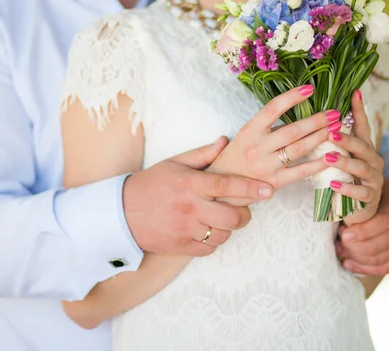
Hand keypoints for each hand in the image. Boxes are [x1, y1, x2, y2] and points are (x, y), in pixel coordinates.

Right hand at [123, 137, 273, 255]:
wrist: (120, 213)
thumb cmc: (150, 184)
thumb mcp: (174, 163)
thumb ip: (202, 154)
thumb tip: (224, 141)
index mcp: (189, 183)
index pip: (226, 185)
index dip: (250, 188)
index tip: (268, 190)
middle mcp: (189, 208)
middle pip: (231, 217)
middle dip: (244, 215)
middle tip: (242, 211)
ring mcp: (184, 229)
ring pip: (223, 235)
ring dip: (228, 229)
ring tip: (222, 220)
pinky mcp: (180, 247)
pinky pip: (209, 249)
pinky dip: (214, 241)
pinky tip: (208, 231)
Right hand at [209, 85, 339, 204]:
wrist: (219, 185)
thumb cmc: (235, 156)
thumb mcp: (244, 135)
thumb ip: (266, 126)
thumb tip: (293, 110)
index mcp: (250, 130)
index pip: (273, 108)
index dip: (292, 97)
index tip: (310, 89)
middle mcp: (258, 147)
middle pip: (293, 130)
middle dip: (317, 120)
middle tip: (335, 113)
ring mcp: (266, 165)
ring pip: (299, 148)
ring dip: (320, 137)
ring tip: (336, 129)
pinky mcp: (274, 182)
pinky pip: (300, 172)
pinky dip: (317, 164)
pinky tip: (331, 157)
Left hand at [322, 90, 383, 223]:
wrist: (359, 210)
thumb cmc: (346, 179)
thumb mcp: (342, 158)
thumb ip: (334, 141)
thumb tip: (317, 118)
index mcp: (365, 149)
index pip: (362, 127)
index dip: (359, 110)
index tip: (354, 93)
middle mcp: (373, 161)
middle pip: (362, 146)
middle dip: (346, 138)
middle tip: (330, 131)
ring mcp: (374, 180)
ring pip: (361, 168)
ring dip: (344, 162)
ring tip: (327, 158)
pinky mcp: (370, 199)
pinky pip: (360, 193)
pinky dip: (347, 188)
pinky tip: (333, 184)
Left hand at [336, 178, 388, 274]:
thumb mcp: (380, 188)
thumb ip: (363, 196)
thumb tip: (336, 199)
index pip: (383, 223)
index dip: (363, 231)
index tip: (344, 233)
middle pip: (379, 245)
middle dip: (355, 246)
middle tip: (339, 239)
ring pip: (379, 258)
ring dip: (356, 256)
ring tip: (340, 248)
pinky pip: (385, 268)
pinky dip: (365, 268)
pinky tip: (348, 264)